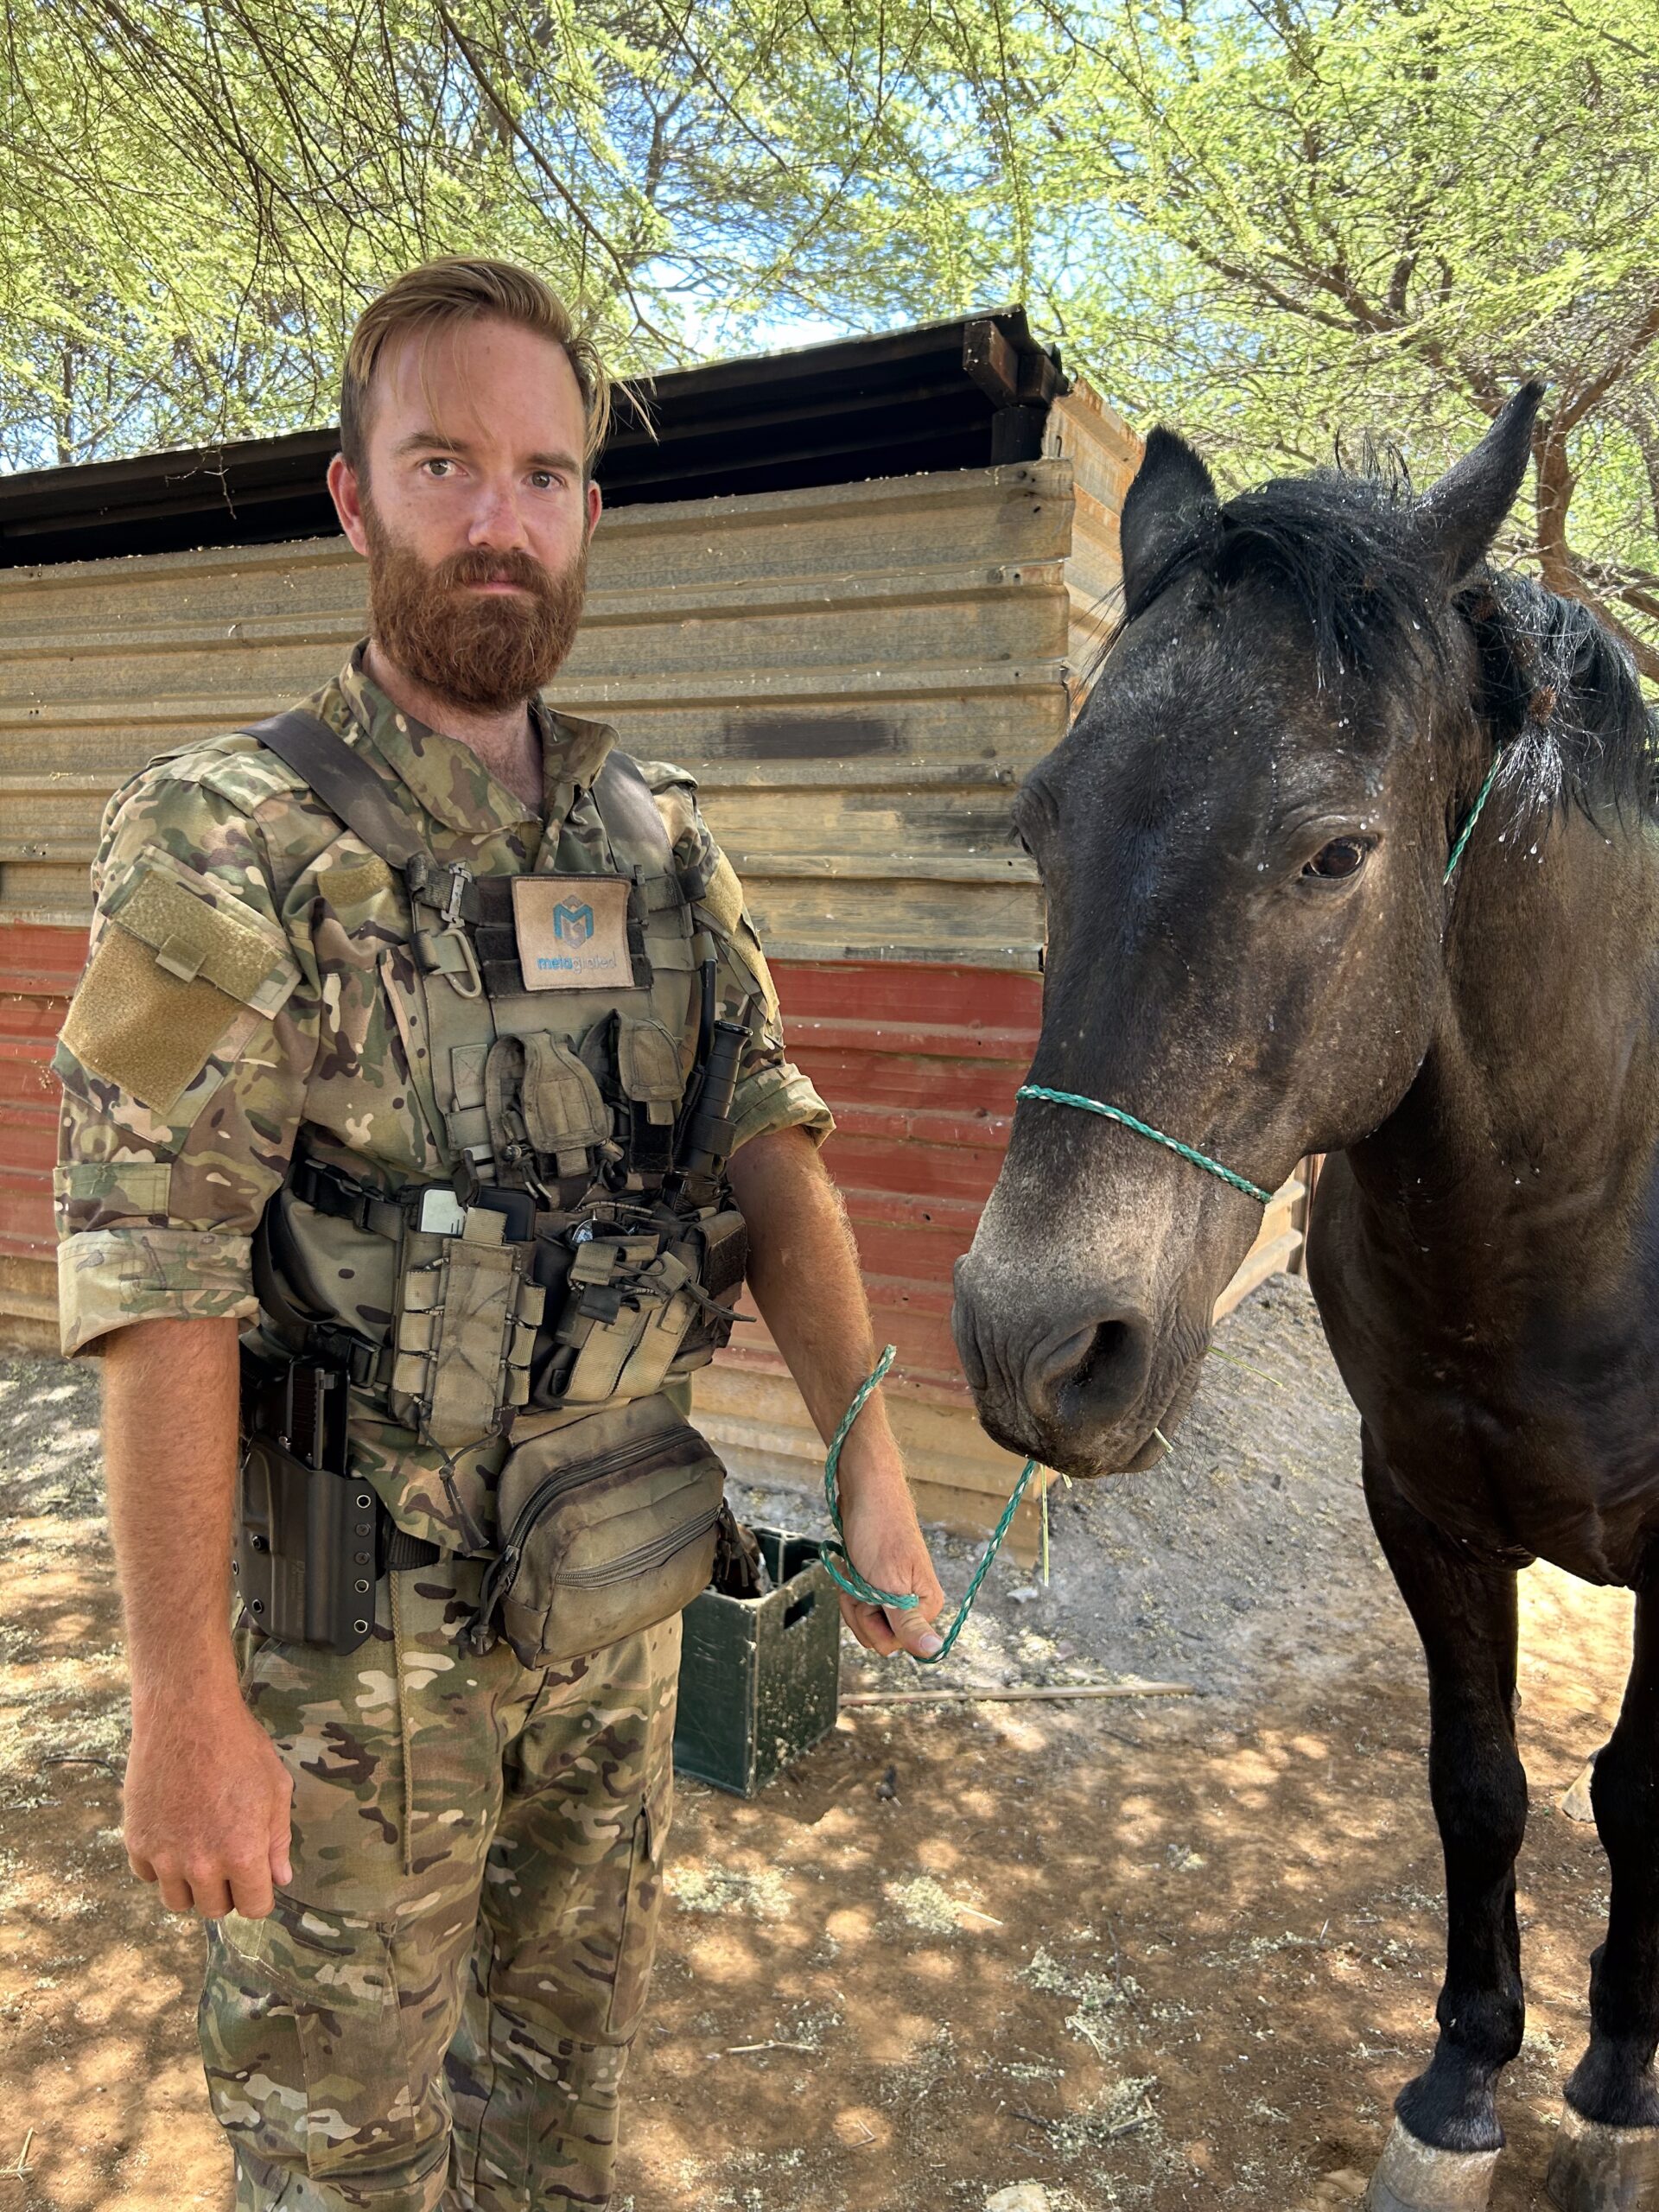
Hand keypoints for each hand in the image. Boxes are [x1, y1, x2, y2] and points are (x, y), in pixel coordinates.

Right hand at [124, 1687, 292, 1919]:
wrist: (187, 1715)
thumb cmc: (239, 1747)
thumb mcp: (275, 1788)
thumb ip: (277, 1840)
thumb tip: (280, 1879)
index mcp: (242, 1854)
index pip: (253, 1908)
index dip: (259, 1893)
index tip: (257, 1877)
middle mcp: (201, 1865)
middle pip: (214, 1909)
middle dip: (227, 1889)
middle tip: (229, 1856)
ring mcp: (164, 1856)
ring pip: (178, 1901)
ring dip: (191, 1883)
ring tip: (200, 1847)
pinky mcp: (136, 1842)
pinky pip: (149, 1876)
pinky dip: (161, 1864)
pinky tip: (174, 1833)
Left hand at [836, 1458, 947, 1659]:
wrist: (866, 1492)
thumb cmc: (878, 1531)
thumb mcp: (889, 1585)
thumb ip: (908, 1623)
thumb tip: (934, 1651)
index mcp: (926, 1606)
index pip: (893, 1643)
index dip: (874, 1621)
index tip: (872, 1594)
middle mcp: (914, 1602)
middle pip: (876, 1634)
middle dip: (860, 1609)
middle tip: (863, 1577)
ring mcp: (895, 1592)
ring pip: (864, 1619)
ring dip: (852, 1597)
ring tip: (858, 1570)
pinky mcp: (879, 1583)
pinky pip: (859, 1603)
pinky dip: (850, 1588)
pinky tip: (854, 1568)